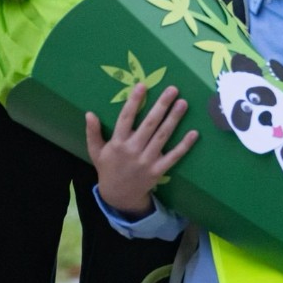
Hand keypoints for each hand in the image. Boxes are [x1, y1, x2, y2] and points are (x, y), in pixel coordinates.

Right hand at [85, 82, 197, 217]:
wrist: (118, 196)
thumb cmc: (108, 168)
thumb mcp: (96, 151)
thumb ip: (93, 132)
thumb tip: (89, 113)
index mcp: (117, 143)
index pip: (126, 118)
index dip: (134, 101)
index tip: (142, 85)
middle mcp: (132, 150)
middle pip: (149, 124)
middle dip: (161, 106)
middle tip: (173, 89)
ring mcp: (146, 161)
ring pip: (162, 136)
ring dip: (174, 119)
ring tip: (183, 103)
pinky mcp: (158, 170)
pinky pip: (173, 156)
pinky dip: (184, 145)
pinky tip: (194, 132)